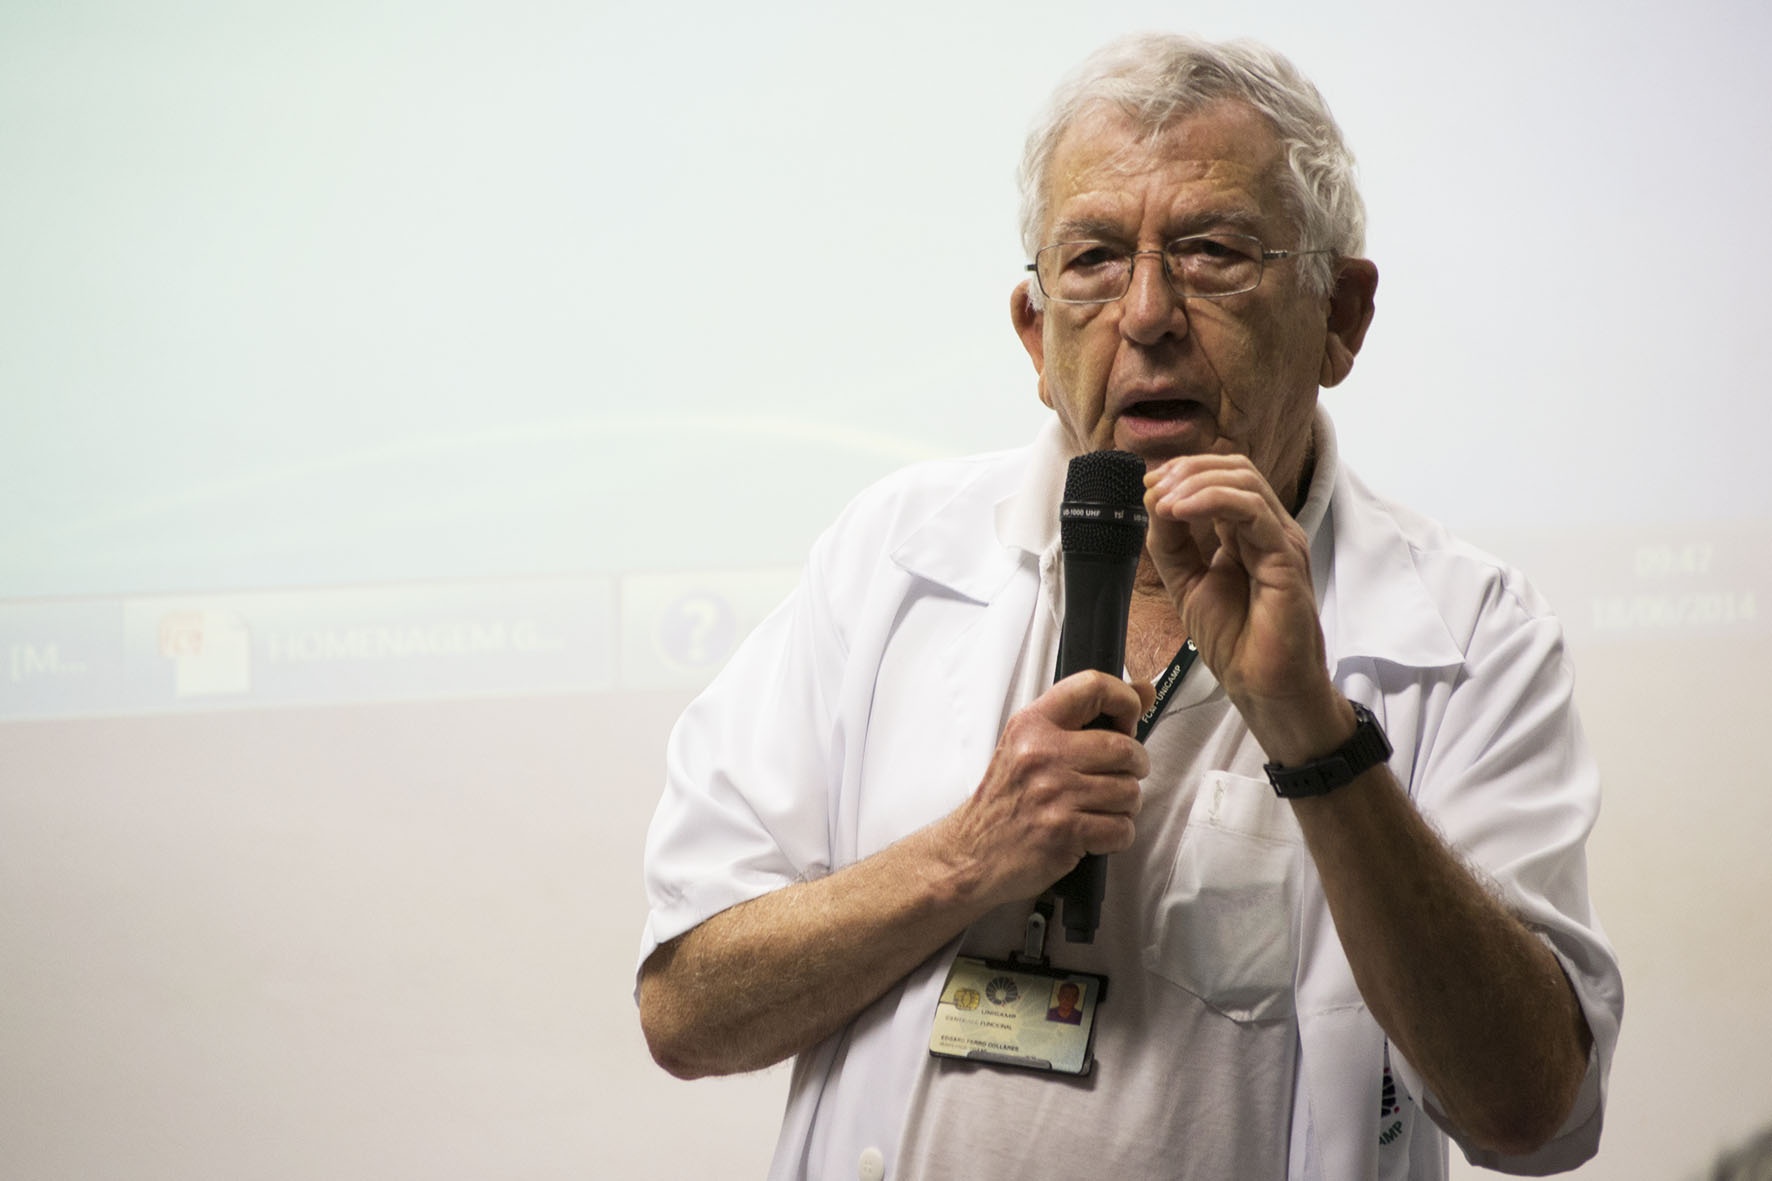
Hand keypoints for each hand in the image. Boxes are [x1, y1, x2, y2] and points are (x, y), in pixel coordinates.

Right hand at [936, 670, 1153, 906]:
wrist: (972, 852)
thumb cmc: (1006, 800)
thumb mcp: (1032, 746)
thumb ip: (1087, 718)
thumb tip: (1144, 691)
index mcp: (1033, 725)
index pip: (1093, 686)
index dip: (1124, 699)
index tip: (1127, 721)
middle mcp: (1041, 753)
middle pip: (1124, 748)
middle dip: (1134, 767)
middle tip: (1118, 776)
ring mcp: (1053, 793)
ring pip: (1129, 792)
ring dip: (1125, 806)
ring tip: (1100, 807)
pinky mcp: (1063, 831)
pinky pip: (1121, 829)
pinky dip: (1116, 835)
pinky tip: (1094, 833)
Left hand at [1142, 454, 1348, 758]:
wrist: (1262, 685)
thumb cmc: (1235, 641)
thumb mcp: (1186, 582)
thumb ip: (1170, 543)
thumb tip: (1153, 499)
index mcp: (1246, 532)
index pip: (1220, 477)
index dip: (1181, 472)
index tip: (1146, 487)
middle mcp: (1267, 529)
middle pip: (1234, 468)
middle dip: (1186, 469)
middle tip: (1152, 489)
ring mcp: (1280, 540)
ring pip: (1243, 481)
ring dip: (1193, 482)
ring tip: (1162, 502)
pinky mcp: (1286, 557)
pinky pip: (1251, 510)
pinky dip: (1211, 501)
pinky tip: (1178, 511)